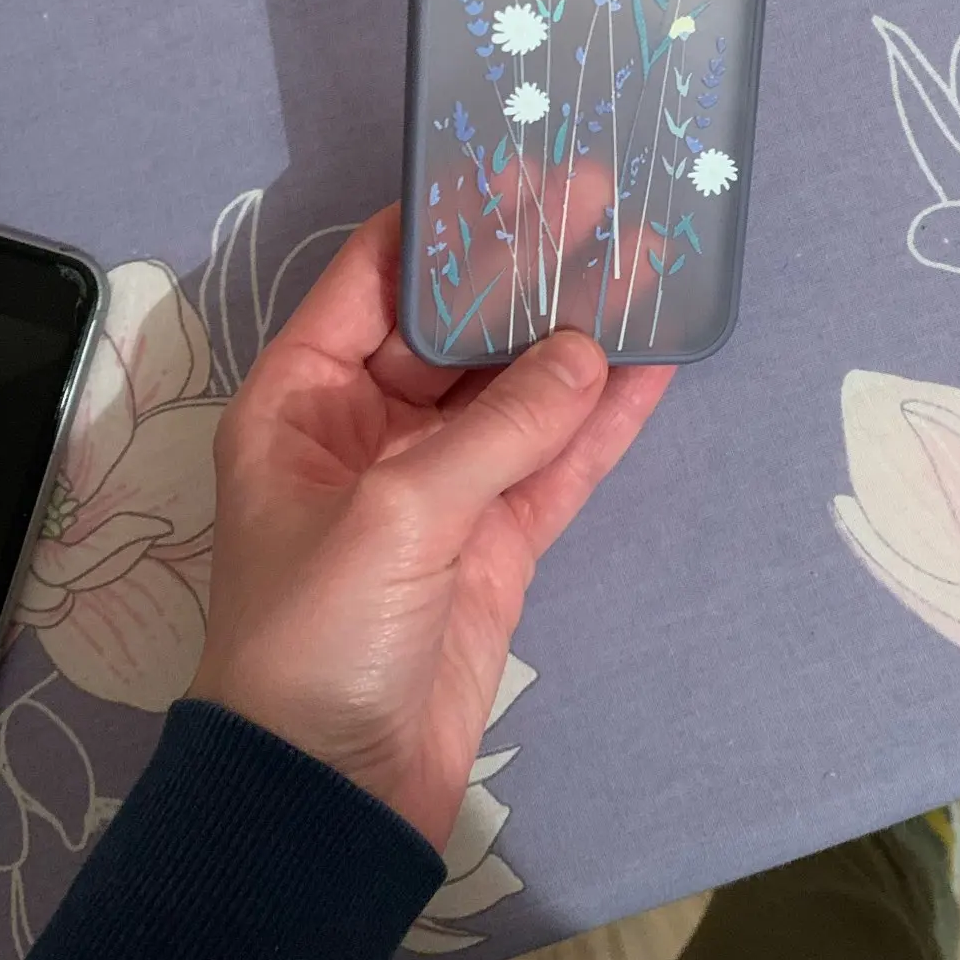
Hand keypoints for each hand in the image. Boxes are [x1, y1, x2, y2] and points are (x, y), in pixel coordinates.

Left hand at [189, 205, 673, 851]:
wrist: (329, 796)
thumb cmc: (319, 635)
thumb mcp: (396, 515)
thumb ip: (499, 427)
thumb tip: (591, 348)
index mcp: (302, 398)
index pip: (376, 277)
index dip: (444, 219)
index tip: (518, 163)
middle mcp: (368, 424)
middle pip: (459, 321)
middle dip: (529, 262)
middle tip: (607, 193)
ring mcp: (439, 481)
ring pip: (519, 384)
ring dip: (581, 329)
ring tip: (652, 257)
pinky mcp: (495, 537)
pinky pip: (555, 457)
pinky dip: (605, 416)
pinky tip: (657, 359)